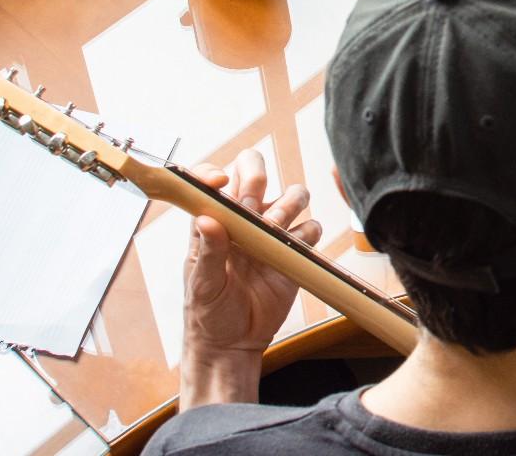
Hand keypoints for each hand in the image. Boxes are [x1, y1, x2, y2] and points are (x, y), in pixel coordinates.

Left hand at [178, 148, 321, 407]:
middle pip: (256, 172)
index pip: (210, 180)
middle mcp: (244, 219)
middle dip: (258, 178)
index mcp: (213, 220)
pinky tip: (292, 250)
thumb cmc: (208, 313)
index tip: (221, 181)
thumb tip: (207, 218)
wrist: (234, 344)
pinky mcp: (294, 251)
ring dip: (288, 204)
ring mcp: (272, 232)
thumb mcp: (203, 284)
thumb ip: (208, 251)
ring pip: (293, 194)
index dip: (214, 172)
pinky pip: (311, 228)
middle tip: (254, 206)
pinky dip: (307, 234)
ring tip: (275, 229)